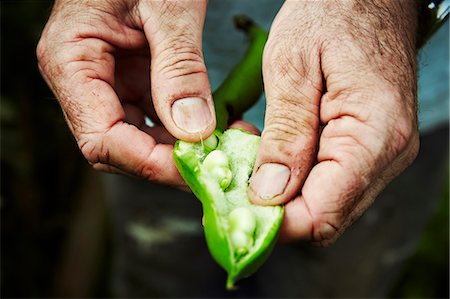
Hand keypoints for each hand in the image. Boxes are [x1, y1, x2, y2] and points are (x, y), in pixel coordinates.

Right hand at [37, 0, 214, 186]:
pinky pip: (155, 120)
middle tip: (217, 167)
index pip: (101, 139)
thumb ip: (179, 67)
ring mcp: (107, 82)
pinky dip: (185, 131)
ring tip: (227, 149)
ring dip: (181, 152)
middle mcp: (82, 80)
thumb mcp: (168, 6)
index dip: (148, 163)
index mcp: (71, 61)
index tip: (197, 168)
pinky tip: (217, 130)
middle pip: (118, 148)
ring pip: (139, 140)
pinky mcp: (132, 80)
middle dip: (167, 164)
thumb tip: (194, 131)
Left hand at [248, 0, 419, 245]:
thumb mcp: (292, 65)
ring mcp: (382, 154)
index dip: (273, 223)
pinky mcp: (369, 148)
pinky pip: (329, 183)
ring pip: (325, 206)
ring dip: (281, 195)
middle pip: (324, 220)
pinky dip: (295, 178)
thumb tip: (268, 194)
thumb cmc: (333, 13)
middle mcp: (388, 155)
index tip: (230, 206)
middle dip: (273, 212)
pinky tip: (270, 154)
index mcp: (374, 135)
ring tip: (246, 163)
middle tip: (230, 184)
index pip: (321, 216)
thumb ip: (286, 133)